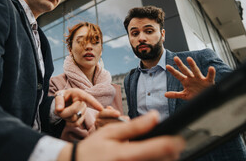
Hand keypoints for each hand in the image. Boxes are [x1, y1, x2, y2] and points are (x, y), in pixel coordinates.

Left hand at [54, 88, 102, 126]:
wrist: (63, 103)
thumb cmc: (62, 97)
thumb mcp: (58, 95)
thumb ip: (58, 101)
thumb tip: (59, 110)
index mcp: (78, 94)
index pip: (87, 98)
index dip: (94, 103)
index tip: (101, 109)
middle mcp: (83, 102)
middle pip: (74, 110)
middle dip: (64, 112)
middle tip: (59, 109)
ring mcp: (83, 111)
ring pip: (75, 119)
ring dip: (66, 117)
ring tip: (64, 112)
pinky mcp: (82, 119)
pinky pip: (76, 124)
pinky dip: (68, 123)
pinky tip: (67, 118)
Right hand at [57, 110, 184, 160]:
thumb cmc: (94, 148)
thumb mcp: (110, 132)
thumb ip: (134, 126)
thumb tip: (156, 116)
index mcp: (126, 154)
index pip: (161, 148)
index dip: (175, 142)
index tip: (179, 137)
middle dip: (172, 152)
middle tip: (169, 143)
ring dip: (165, 159)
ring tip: (158, 150)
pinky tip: (148, 157)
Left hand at [165, 56, 215, 99]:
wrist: (206, 99)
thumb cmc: (195, 95)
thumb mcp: (185, 95)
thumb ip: (175, 94)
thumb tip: (165, 94)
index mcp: (186, 81)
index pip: (178, 75)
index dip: (173, 71)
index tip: (167, 66)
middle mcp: (192, 78)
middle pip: (185, 70)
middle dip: (180, 65)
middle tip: (175, 58)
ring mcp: (200, 79)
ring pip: (196, 71)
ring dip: (192, 65)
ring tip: (189, 59)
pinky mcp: (208, 82)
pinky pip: (210, 77)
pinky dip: (211, 73)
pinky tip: (211, 68)